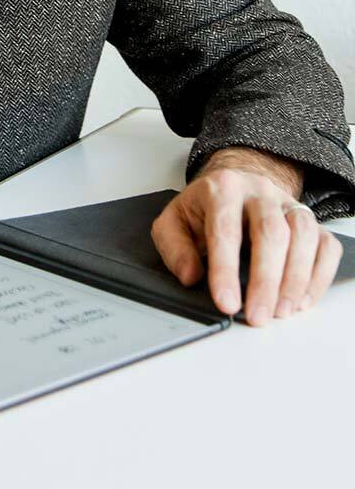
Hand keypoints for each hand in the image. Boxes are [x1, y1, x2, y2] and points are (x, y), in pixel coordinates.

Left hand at [150, 150, 342, 324]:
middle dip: (266, 280)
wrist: (234, 184)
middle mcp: (259, 191)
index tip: (226, 303)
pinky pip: (325, 244)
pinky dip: (319, 274)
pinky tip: (303, 298)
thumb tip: (190, 275)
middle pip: (271, 231)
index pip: (225, 230)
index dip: (226, 270)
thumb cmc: (204, 209)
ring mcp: (287, 203)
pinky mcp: (309, 218)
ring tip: (281, 311)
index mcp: (222, 189)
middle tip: (258, 316)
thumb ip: (174, 247)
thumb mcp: (174, 222)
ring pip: (303, 233)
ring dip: (295, 278)